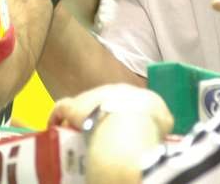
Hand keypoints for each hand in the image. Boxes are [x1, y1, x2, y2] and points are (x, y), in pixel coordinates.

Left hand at [49, 83, 172, 137]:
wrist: (129, 125)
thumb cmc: (149, 125)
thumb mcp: (164, 120)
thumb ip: (160, 120)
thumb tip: (160, 125)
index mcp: (133, 92)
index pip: (125, 100)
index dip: (122, 113)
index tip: (122, 126)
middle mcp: (111, 88)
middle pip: (103, 99)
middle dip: (102, 113)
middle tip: (102, 132)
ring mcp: (91, 96)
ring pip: (83, 103)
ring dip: (82, 115)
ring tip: (81, 132)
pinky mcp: (73, 106)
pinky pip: (60, 109)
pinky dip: (57, 117)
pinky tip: (56, 126)